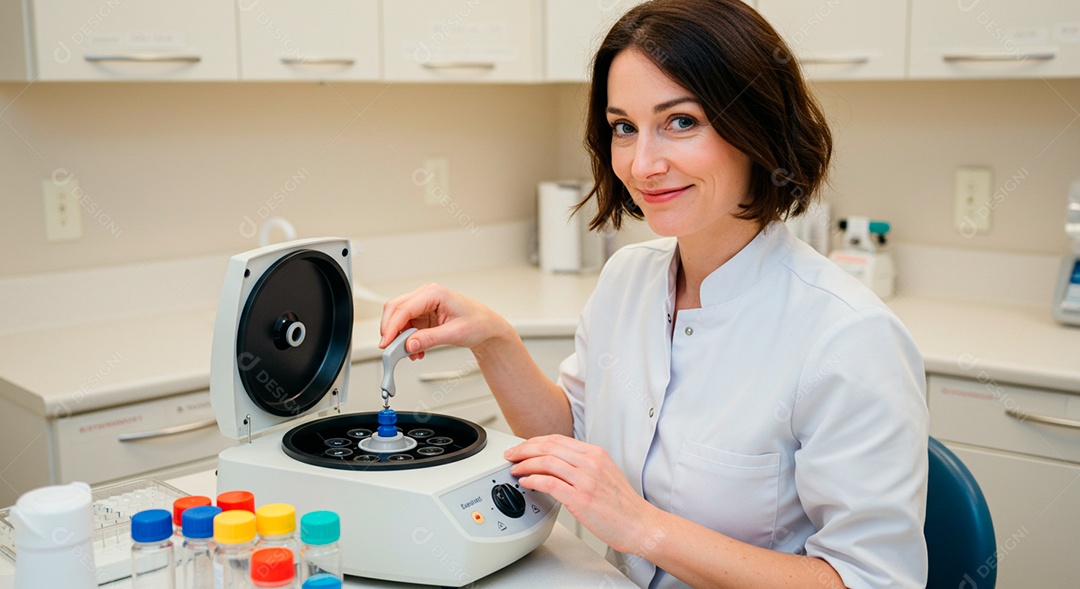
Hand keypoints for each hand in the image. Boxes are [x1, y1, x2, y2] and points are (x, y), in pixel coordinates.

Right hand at [379, 283, 508, 357]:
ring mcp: (423, 305)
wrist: (486, 326)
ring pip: (398, 318)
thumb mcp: (455, 333)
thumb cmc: (477, 323)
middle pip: (395, 309)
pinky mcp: (422, 315)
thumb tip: (409, 344)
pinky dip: (406, 339)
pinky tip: (415, 350)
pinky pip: (406, 326)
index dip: (392, 327)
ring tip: (410, 353)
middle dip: (390, 331)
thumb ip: (430, 339)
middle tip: (390, 350)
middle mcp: (426, 295)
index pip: (404, 308)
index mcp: (434, 293)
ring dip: (399, 337)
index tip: (386, 343)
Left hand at [504, 435, 657, 553]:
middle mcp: (590, 463)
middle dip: (524, 450)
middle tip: (511, 456)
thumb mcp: (605, 473)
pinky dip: (533, 480)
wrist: (640, 524)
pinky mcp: (581, 498)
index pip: (557, 439)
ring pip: (546, 462)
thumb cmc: (623, 505)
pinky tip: (526, 483)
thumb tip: (557, 464)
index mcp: (596, 454)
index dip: (535, 441)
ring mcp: (586, 480)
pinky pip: (550, 483)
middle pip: (548, 447)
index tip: (523, 448)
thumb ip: (584, 465)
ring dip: (525, 464)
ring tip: (515, 470)